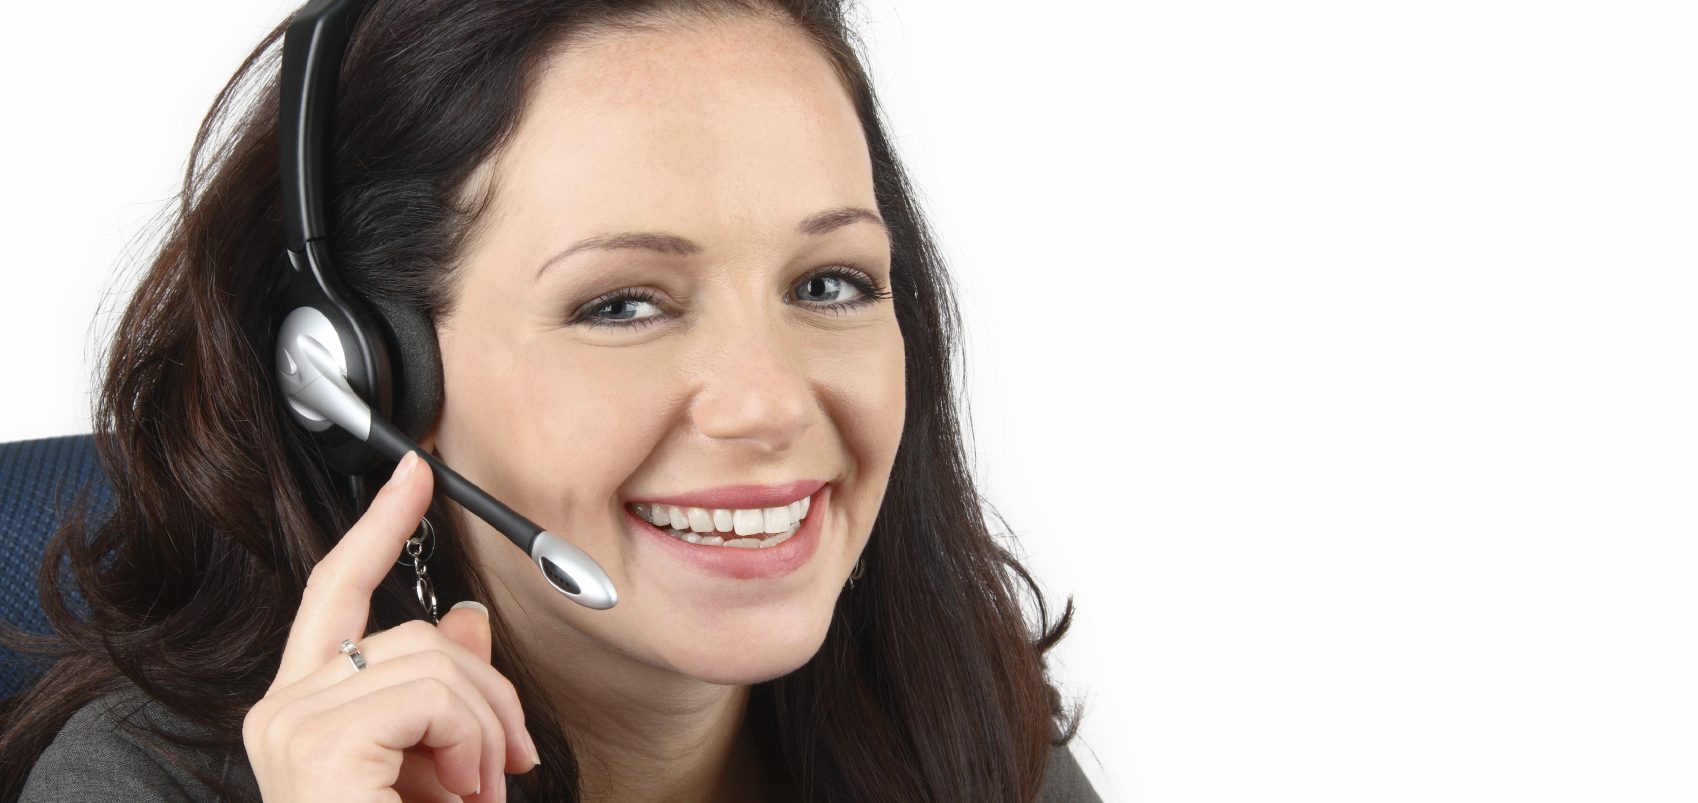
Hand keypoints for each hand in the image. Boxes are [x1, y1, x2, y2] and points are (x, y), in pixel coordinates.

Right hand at [242, 451, 540, 801]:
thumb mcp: (443, 763)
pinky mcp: (316, 742)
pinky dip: (472, 739)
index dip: (380, 528)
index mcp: (306, 711)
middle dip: (487, 690)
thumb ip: (446, 689)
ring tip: (480, 791)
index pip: (337, 591)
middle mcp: (282, 712)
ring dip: (485, 726)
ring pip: (433, 656)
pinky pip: (432, 692)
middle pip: (414, 630)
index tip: (413, 475)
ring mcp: (291, 725)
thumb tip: (467, 617)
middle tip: (508, 762)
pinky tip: (463, 793)